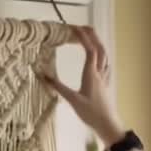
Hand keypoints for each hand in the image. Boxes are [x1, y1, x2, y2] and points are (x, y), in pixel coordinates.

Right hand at [40, 26, 126, 143]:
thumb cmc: (91, 114)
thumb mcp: (72, 100)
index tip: (73, 28)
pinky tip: (99, 56)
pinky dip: (102, 54)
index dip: (83, 37)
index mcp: (91, 74)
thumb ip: (58, 87)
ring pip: (104, 55)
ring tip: (90, 36)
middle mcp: (100, 72)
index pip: (89, 50)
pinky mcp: (107, 83)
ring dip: (98, 43)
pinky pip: (106, 63)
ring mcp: (105, 77)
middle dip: (92, 35)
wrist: (108, 124)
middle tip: (82, 26)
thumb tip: (42, 75)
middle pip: (99, 48)